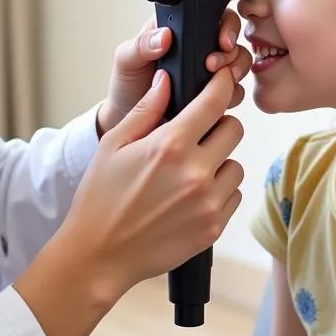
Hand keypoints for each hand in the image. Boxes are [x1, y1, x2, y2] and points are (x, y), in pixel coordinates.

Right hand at [62, 66, 243, 295]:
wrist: (99, 256)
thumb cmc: (101, 198)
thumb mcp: (114, 145)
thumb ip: (146, 110)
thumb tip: (167, 80)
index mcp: (169, 146)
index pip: (214, 102)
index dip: (223, 84)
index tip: (224, 79)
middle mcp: (195, 172)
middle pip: (234, 130)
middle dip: (218, 126)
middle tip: (196, 135)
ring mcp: (208, 203)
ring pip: (236, 165)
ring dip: (219, 162)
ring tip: (189, 172)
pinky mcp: (214, 228)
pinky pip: (233, 195)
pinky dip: (219, 192)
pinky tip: (191, 197)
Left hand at [96, 9, 250, 135]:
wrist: (130, 121)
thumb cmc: (127, 85)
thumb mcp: (126, 60)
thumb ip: (141, 45)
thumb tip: (164, 35)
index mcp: (179, 29)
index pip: (212, 14)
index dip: (224, 25)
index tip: (221, 40)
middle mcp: (198, 47)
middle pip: (232, 38)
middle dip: (231, 51)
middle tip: (214, 65)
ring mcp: (208, 71)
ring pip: (238, 63)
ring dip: (235, 70)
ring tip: (219, 80)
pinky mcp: (214, 94)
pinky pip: (234, 89)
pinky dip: (232, 93)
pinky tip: (221, 98)